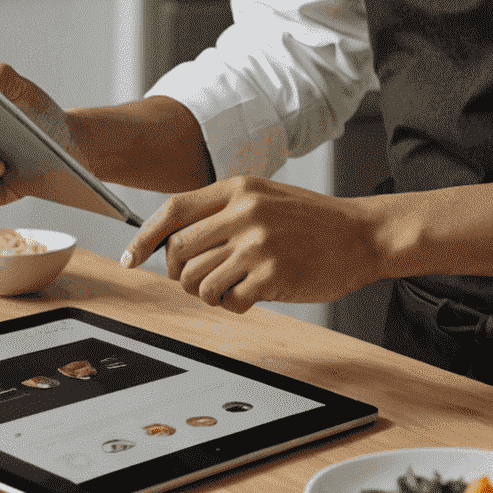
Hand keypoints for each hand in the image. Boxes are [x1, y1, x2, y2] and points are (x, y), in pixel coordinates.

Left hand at [120, 176, 385, 314]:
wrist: (362, 234)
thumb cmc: (311, 219)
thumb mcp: (263, 198)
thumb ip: (222, 211)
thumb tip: (174, 241)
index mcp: (238, 189)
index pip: (173, 209)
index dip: (145, 237)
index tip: (130, 258)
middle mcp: (244, 212)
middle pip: (180, 251)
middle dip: (181, 273)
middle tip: (201, 279)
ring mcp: (258, 243)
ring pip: (199, 280)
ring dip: (208, 293)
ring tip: (230, 287)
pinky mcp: (272, 275)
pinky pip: (229, 300)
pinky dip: (234, 304)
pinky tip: (252, 294)